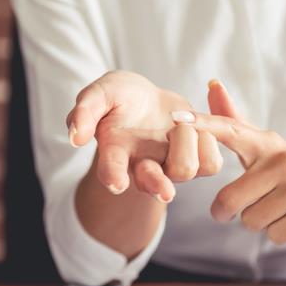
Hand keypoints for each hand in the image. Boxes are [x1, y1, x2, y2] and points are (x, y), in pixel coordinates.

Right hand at [67, 71, 223, 202]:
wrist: (148, 100)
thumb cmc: (119, 98)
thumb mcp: (101, 93)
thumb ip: (85, 110)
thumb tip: (75, 136)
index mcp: (116, 151)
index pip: (111, 169)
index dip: (113, 176)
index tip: (116, 183)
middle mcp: (142, 166)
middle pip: (152, 184)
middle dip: (157, 186)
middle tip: (164, 192)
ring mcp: (169, 167)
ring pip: (186, 170)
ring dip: (186, 140)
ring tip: (178, 120)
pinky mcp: (196, 161)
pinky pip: (211, 162)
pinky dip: (209, 140)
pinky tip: (196, 125)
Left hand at [175, 80, 285, 244]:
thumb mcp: (263, 144)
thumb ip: (233, 119)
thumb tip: (212, 83)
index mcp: (266, 143)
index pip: (230, 130)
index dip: (203, 125)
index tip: (177, 117)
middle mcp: (285, 160)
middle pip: (230, 200)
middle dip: (230, 211)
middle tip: (246, 205)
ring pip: (252, 220)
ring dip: (259, 222)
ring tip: (278, 208)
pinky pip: (275, 235)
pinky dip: (279, 234)